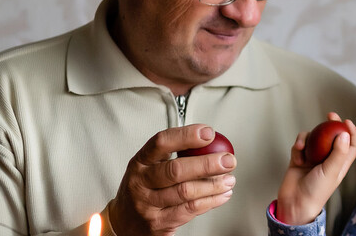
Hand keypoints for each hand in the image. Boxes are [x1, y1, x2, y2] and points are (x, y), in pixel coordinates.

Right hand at [109, 124, 236, 235]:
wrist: (126, 222)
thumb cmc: (144, 189)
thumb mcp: (150, 167)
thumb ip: (175, 155)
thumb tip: (211, 143)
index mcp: (140, 162)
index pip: (161, 143)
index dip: (186, 136)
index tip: (208, 133)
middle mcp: (141, 182)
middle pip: (176, 170)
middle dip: (207, 164)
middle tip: (228, 160)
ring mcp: (148, 204)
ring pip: (186, 192)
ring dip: (213, 185)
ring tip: (229, 179)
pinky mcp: (159, 222)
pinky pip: (190, 210)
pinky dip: (211, 201)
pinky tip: (221, 195)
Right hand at [276, 112, 355, 224]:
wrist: (295, 202)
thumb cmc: (317, 191)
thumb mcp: (331, 171)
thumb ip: (338, 153)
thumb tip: (345, 133)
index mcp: (340, 163)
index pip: (351, 145)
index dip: (351, 133)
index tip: (347, 121)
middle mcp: (327, 159)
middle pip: (332, 137)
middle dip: (331, 125)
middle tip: (330, 115)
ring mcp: (313, 158)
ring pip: (313, 139)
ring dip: (308, 138)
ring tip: (303, 146)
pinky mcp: (299, 158)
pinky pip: (300, 145)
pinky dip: (298, 146)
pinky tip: (297, 154)